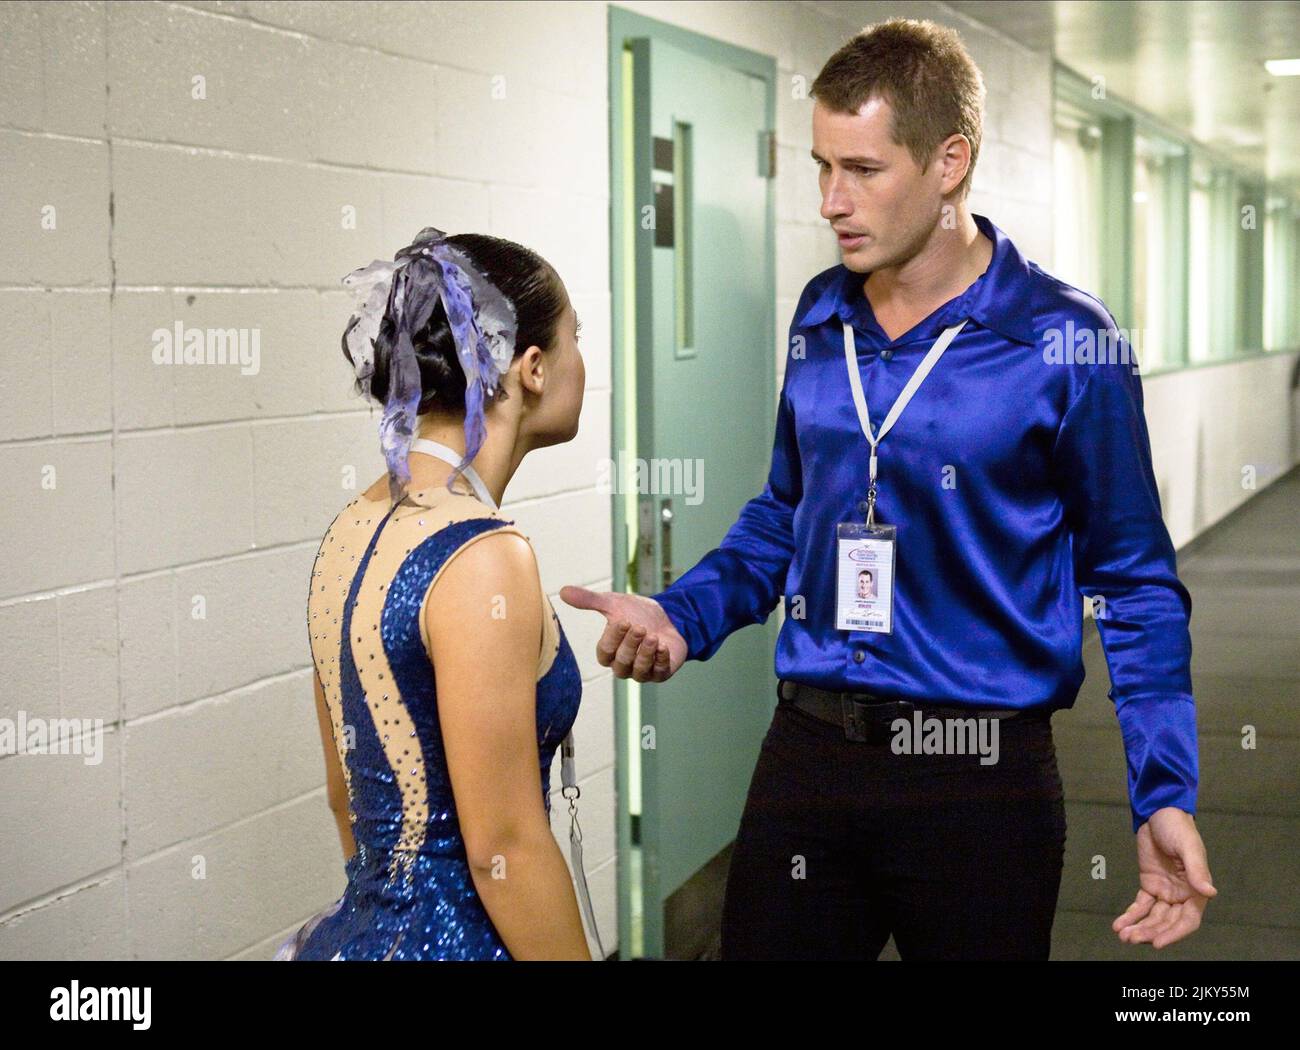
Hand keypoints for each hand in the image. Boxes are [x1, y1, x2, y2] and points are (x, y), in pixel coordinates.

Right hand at [558, 586, 687, 682]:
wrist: (666, 618)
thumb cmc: (636, 613)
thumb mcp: (613, 604)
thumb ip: (589, 600)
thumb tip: (562, 591)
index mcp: (608, 653)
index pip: (605, 651)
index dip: (613, 637)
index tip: (624, 620)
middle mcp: (623, 666)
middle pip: (622, 662)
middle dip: (631, 644)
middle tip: (639, 626)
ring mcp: (642, 672)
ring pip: (638, 670)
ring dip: (645, 653)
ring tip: (653, 636)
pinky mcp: (661, 673)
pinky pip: (659, 673)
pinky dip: (661, 660)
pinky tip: (664, 646)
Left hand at [1113, 807, 1216, 948]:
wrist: (1158, 813)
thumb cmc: (1178, 828)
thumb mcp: (1188, 847)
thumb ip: (1197, 870)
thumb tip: (1210, 892)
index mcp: (1197, 890)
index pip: (1188, 920)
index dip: (1174, 933)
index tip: (1157, 943)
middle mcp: (1182, 895)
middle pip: (1167, 922)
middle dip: (1150, 932)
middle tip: (1130, 939)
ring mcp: (1165, 891)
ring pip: (1153, 917)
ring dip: (1139, 927)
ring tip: (1122, 935)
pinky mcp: (1149, 885)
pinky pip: (1141, 905)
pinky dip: (1131, 915)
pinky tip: (1119, 925)